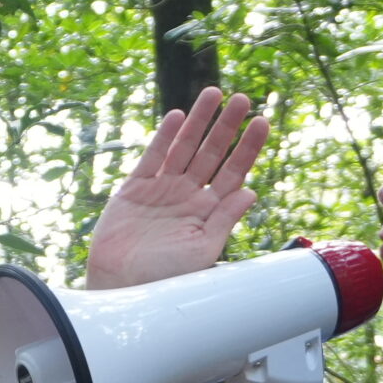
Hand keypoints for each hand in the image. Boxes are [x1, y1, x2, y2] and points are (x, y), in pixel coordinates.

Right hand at [82, 88, 271, 289]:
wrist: (121, 286)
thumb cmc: (164, 278)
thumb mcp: (203, 250)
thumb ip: (225, 220)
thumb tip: (251, 192)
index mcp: (208, 210)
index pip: (234, 172)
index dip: (248, 147)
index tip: (262, 122)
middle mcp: (188, 195)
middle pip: (212, 152)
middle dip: (227, 126)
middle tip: (242, 99)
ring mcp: (162, 189)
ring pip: (184, 147)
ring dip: (198, 121)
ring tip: (212, 95)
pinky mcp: (135, 188)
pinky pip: (152, 156)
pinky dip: (164, 136)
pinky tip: (177, 116)